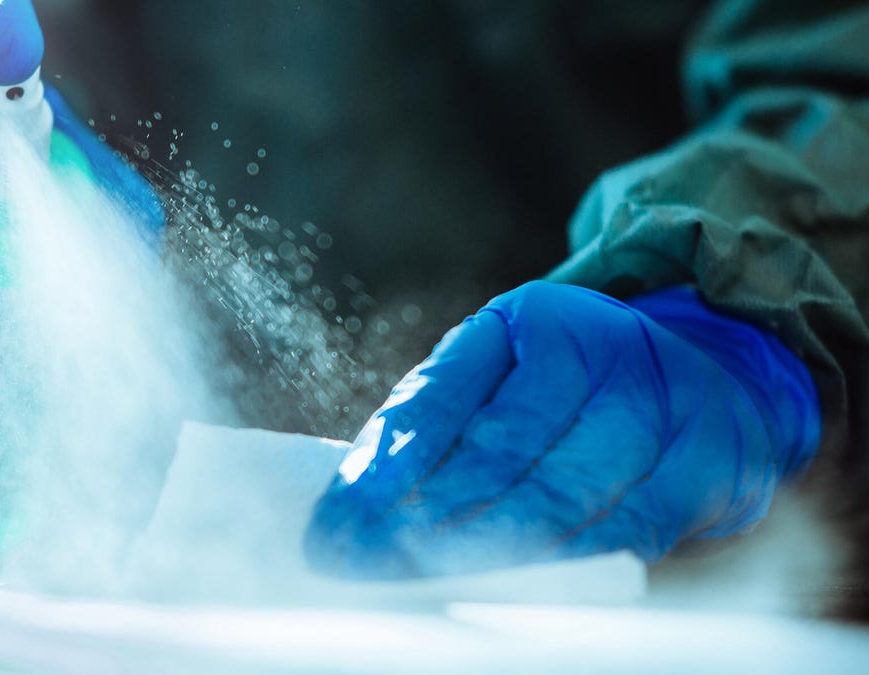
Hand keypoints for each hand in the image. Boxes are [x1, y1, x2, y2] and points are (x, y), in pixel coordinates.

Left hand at [304, 282, 820, 578]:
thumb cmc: (572, 396)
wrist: (709, 383)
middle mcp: (593, 346)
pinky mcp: (701, 465)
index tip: (334, 526)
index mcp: (526, 320)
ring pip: (557, 491)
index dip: (386, 467)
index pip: (440, 397)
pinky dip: (561, 564)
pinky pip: (622, 530)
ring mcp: (656, 400)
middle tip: (365, 568)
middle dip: (422, 521)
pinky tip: (511, 588)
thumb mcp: (502, 382)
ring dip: (483, 550)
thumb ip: (437, 427)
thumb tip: (358, 498)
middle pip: (496, 449)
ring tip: (419, 584)